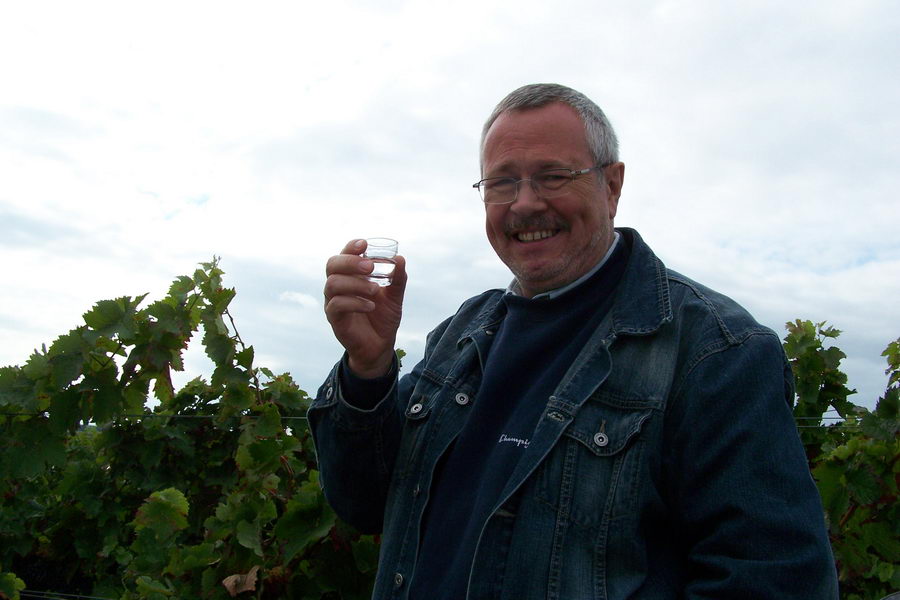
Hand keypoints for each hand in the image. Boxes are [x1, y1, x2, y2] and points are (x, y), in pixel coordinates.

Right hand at [323, 239, 406, 377]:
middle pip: (332, 265)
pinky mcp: (334, 319)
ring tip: (375, 289)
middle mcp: (338, 286)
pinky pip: (336, 305)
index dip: (350, 247)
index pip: (343, 255)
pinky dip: (355, 302)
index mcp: (350, 276)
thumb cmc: (383, 317)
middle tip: (370, 267)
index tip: (364, 244)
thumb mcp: (394, 297)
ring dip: (355, 283)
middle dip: (350, 262)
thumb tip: (400, 259)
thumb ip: (398, 279)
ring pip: (332, 284)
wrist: (380, 346)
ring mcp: (333, 302)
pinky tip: (371, 306)